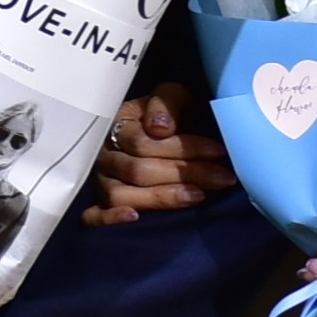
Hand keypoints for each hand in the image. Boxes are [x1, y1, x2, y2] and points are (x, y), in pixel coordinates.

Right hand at [82, 92, 232, 221]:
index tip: (219, 151)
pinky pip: (94, 216)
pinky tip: (135, 218)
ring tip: (197, 196)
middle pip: (138, 170)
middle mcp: (106, 155)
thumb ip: (166, 103)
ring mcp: (101, 181)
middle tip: (222, 177)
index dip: (183, 148)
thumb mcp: (173, 97)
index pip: (144, 142)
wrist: (163, 135)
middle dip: (185, 173)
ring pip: (120, 194)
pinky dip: (111, 219)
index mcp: (119, 125)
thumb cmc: (170, 117)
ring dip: (161, 197)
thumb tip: (159, 128)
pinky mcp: (99, 205)